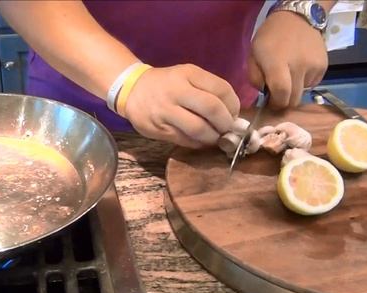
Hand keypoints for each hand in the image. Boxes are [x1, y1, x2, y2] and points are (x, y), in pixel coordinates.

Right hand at [123, 64, 239, 147]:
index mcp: (188, 74)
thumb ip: (209, 90)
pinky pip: (185, 140)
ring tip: (215, 137)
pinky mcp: (158, 129)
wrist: (131, 89)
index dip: (234, 106)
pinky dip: (198, 143)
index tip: (235, 114)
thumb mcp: (187, 75)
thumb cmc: (166, 83)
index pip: (221, 90)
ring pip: (198, 129)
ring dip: (213, 137)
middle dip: (225, 124)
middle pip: (211, 109)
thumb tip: (233, 115)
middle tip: (228, 130)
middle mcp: (177, 91)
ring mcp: (166, 111)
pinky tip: (200, 140)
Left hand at [248, 11, 327, 108]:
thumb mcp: (253, 56)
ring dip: (295, 91)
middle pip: (294, 99)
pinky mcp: (323, 66)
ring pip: (303, 92)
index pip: (281, 94)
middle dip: (284, 101)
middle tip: (278, 94)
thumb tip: (266, 95)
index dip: (276, 104)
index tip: (271, 103)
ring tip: (288, 77)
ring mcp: (313, 67)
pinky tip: (299, 70)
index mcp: (277, 64)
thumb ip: (256, 78)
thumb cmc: (270, 38)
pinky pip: (312, 84)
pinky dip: (304, 82)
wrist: (296, 19)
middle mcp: (298, 66)